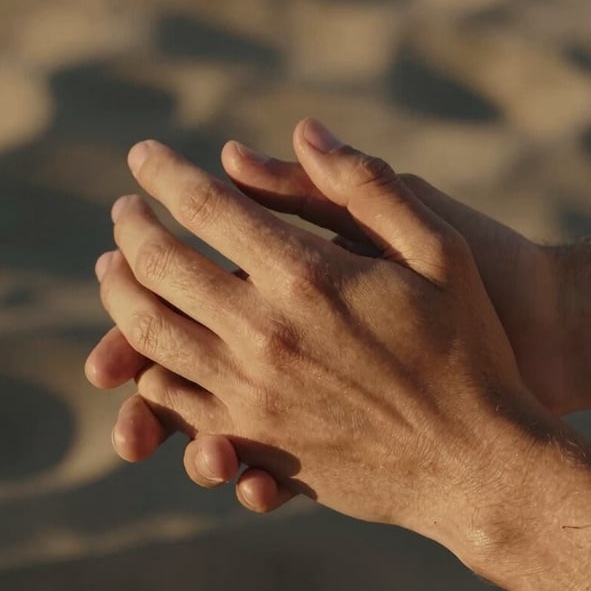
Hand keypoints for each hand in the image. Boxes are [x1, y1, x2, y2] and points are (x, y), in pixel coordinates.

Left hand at [91, 121, 562, 557]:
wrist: (477, 461)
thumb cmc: (469, 348)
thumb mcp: (438, 249)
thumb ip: (365, 185)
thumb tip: (302, 129)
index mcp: (307, 277)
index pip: (206, 206)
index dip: (165, 173)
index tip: (142, 154)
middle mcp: (265, 334)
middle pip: (159, 266)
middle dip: (131, 227)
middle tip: (124, 209)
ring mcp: (252, 394)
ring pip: (149, 333)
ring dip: (119, 292)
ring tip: (113, 267)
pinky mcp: (255, 440)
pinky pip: (174, 397)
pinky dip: (149, 361)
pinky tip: (149, 343)